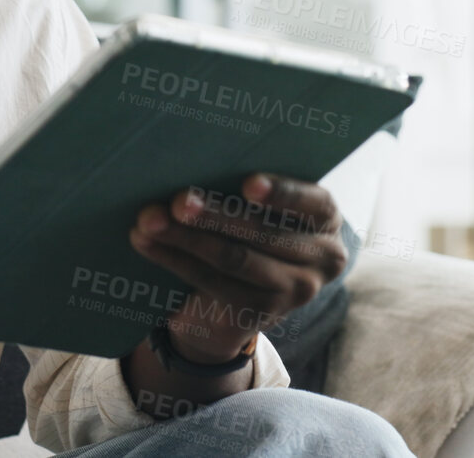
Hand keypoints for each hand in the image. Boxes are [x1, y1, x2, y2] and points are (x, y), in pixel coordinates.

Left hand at [128, 175, 345, 363]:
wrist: (233, 297)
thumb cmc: (245, 228)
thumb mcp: (257, 206)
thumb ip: (243, 189)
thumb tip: (193, 159)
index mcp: (326, 217)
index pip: (312, 202)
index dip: (281, 192)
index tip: (247, 183)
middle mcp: (323, 256)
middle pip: (263, 232)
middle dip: (214, 214)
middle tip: (176, 201)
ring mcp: (297, 291)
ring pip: (235, 258)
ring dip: (185, 238)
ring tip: (148, 220)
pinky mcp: (263, 313)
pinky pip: (213, 281)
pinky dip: (174, 259)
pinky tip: (146, 243)